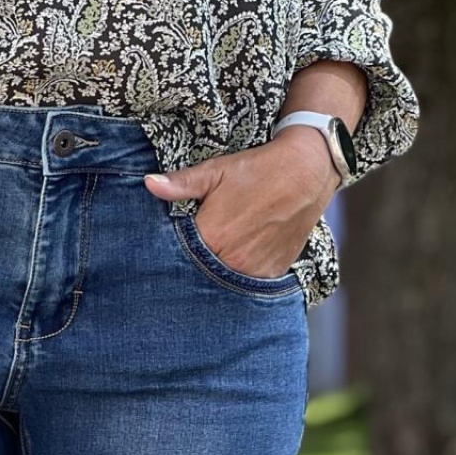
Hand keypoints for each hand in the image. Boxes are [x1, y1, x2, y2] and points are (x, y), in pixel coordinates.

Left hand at [145, 127, 339, 280]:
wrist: (306, 172)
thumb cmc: (257, 170)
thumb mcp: (216, 171)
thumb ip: (181, 184)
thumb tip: (149, 184)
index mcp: (212, 237)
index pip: (180, 258)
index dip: (176, 253)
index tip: (171, 249)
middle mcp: (232, 260)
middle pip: (201, 274)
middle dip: (196, 265)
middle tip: (199, 250)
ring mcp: (253, 271)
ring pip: (225, 282)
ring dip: (219, 273)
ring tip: (222, 252)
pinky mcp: (271, 274)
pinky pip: (249, 284)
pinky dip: (241, 275)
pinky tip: (240, 258)